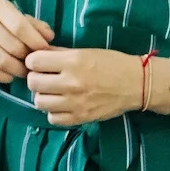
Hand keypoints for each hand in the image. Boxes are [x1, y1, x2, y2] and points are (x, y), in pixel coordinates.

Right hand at [0, 0, 53, 82]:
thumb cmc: (1, 24)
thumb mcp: (18, 18)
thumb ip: (36, 26)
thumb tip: (49, 37)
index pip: (20, 27)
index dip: (35, 41)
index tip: (44, 49)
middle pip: (13, 46)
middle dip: (28, 58)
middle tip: (35, 63)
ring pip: (3, 61)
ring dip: (18, 70)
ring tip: (25, 71)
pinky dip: (4, 77)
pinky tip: (10, 75)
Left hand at [24, 47, 144, 126]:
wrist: (136, 84)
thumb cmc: (111, 63)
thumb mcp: (85, 51)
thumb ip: (59, 53)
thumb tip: (36, 55)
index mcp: (73, 61)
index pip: (34, 62)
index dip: (34, 61)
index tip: (40, 63)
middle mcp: (72, 83)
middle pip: (33, 83)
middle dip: (36, 78)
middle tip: (45, 78)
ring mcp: (75, 103)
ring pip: (39, 102)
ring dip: (43, 96)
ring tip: (53, 92)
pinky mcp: (80, 118)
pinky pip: (52, 118)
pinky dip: (54, 112)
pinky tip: (62, 104)